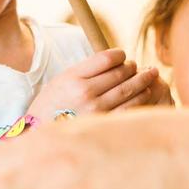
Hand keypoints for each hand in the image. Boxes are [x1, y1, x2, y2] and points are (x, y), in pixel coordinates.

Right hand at [27, 49, 162, 121]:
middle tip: (138, 66)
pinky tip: (145, 94)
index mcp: (73, 77)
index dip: (119, 55)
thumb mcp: (62, 80)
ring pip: (128, 90)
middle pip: (120, 73)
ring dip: (142, 81)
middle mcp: (85, 92)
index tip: (123, 56)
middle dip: (133, 67)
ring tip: (148, 76)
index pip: (106, 58)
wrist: (39, 133)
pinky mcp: (104, 125)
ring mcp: (96, 110)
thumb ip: (86, 70)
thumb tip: (115, 60)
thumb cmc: (52, 104)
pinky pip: (129, 109)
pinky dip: (141, 99)